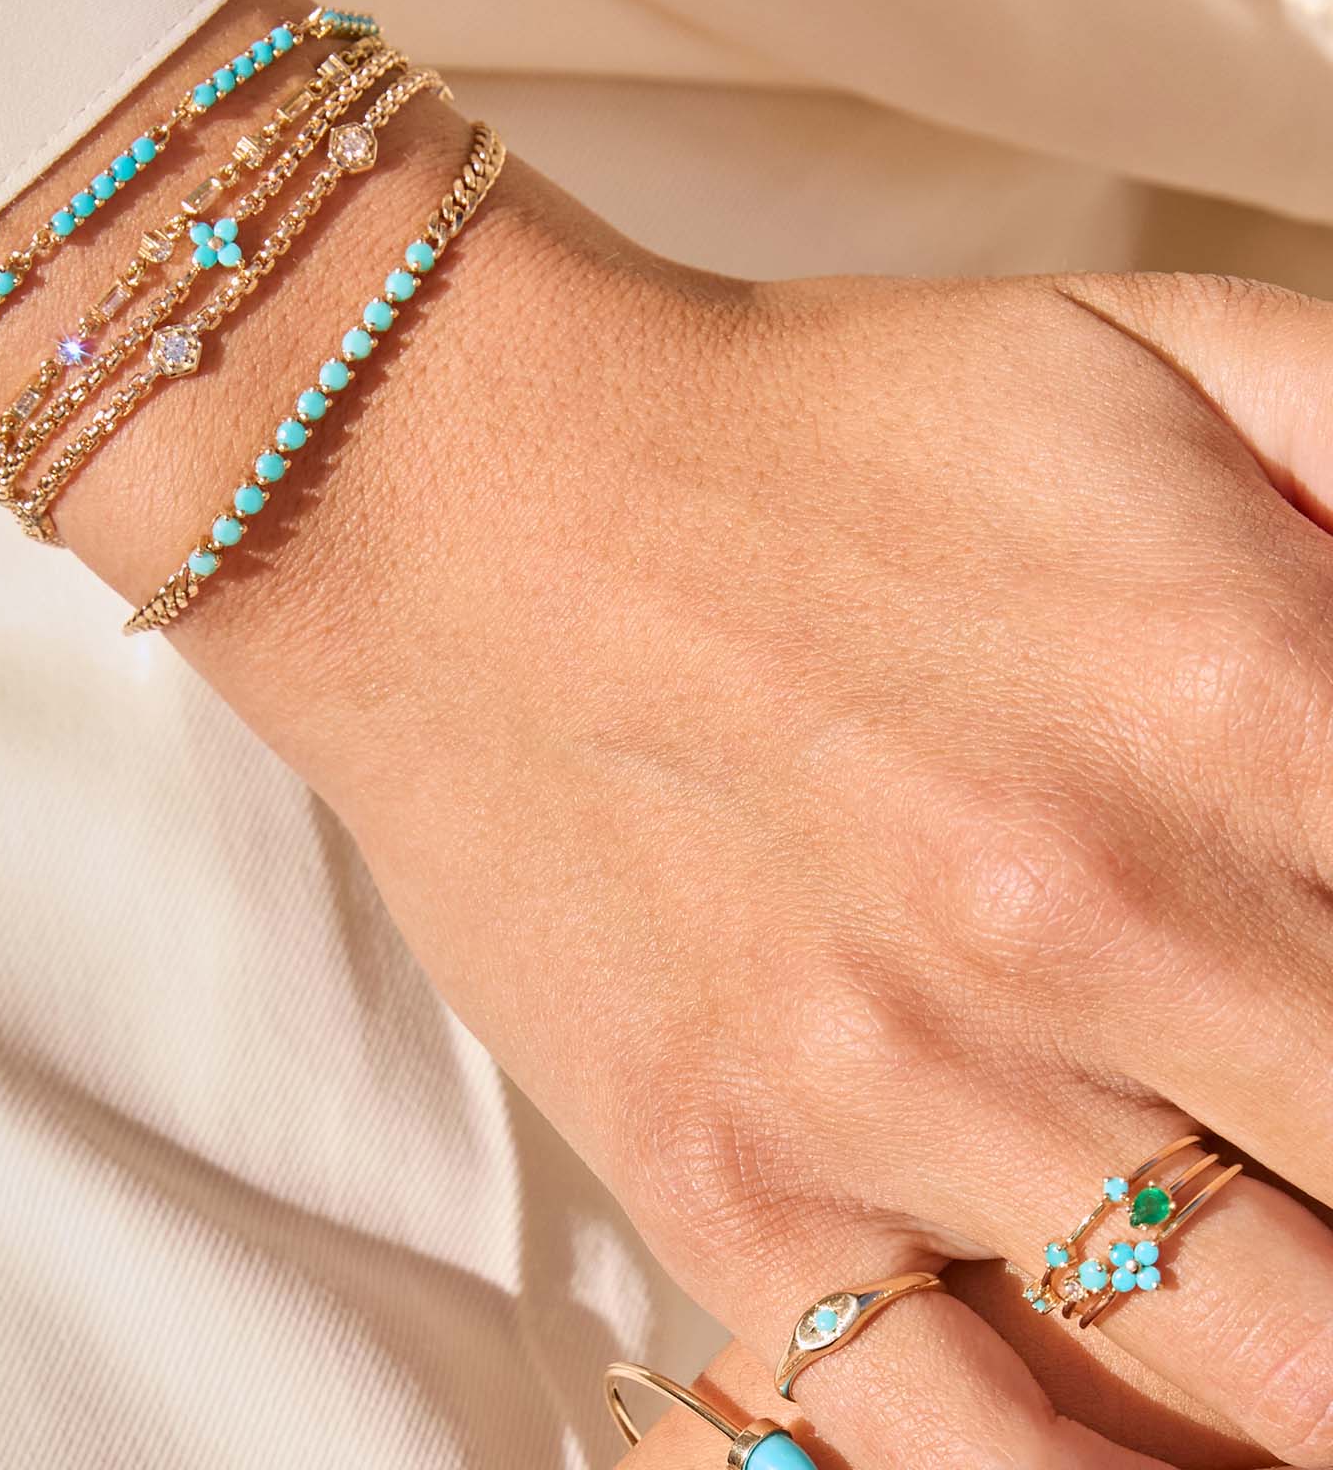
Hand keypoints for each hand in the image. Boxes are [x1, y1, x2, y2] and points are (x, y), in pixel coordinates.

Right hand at [198, 238, 1332, 1469]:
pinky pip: (984, 1468)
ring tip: (1314, 1282)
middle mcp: (1097, 924)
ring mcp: (902, 1085)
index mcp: (1244, 700)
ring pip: (1289, 1387)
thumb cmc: (813, 424)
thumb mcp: (1155, 349)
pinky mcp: (734, 1183)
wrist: (460, 487)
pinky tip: (1185, 1438)